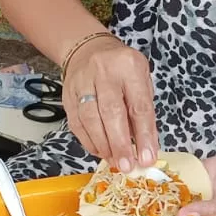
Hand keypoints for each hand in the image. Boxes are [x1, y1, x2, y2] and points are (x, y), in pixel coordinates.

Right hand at [62, 33, 158, 171]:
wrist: (88, 49)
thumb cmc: (121, 69)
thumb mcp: (141, 81)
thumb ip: (143, 112)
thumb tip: (145, 148)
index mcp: (129, 67)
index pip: (138, 105)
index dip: (144, 135)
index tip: (147, 157)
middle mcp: (104, 72)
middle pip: (111, 112)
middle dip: (120, 143)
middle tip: (127, 166)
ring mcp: (82, 82)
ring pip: (90, 119)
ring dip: (103, 145)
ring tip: (115, 161)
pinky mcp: (67, 94)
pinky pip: (76, 122)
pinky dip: (88, 141)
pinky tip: (99, 151)